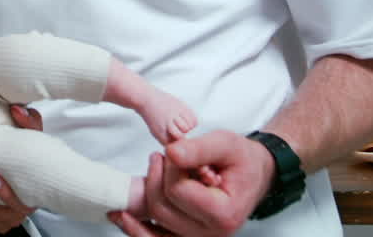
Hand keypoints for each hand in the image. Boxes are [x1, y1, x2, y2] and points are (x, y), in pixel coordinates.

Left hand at [121, 131, 273, 236]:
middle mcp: (211, 234)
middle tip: (163, 157)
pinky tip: (120, 215)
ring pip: (153, 222)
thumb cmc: (241, 160)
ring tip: (155, 168)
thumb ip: (199, 148)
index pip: (179, 191)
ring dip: (147, 192)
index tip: (177, 151)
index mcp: (225, 214)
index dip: (171, 166)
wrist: (252, 174)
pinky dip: (136, 227)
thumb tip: (171, 153)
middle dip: (156, 176)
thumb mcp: (226, 144)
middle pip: (162, 208)